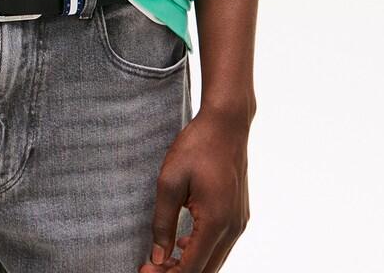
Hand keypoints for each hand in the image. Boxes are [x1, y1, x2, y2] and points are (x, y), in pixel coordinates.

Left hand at [137, 106, 251, 272]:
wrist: (226, 124)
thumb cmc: (196, 146)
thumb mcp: (170, 181)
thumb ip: (163, 223)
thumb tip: (158, 258)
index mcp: (216, 221)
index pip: (192, 268)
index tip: (144, 272)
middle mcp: (233, 228)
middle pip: (206, 271)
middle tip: (150, 269)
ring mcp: (239, 222)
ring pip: (215, 261)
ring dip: (190, 265)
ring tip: (162, 259)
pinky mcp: (239, 215)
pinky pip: (221, 245)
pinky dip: (202, 252)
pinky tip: (183, 243)